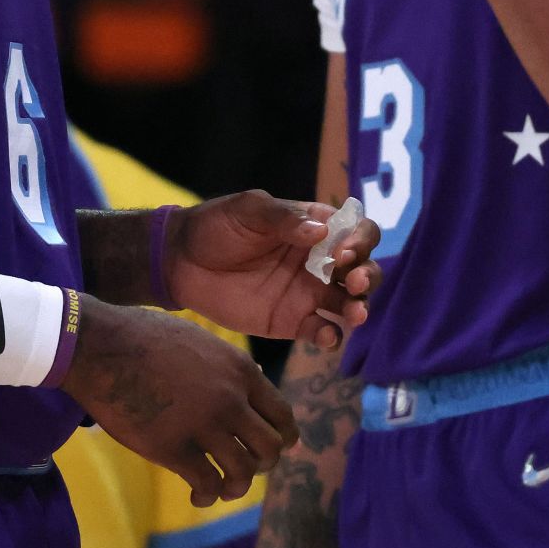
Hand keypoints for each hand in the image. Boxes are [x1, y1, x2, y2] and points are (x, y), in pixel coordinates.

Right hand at [62, 298, 298, 506]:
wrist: (102, 345)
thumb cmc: (145, 337)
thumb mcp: (201, 339)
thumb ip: (230, 365)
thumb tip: (260, 378)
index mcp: (239, 370)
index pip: (282, 414)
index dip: (284, 438)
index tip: (278, 449)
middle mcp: (230, 398)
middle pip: (270, 448)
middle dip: (263, 465)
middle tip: (246, 468)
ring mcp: (202, 424)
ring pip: (243, 472)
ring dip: (236, 487)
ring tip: (223, 488)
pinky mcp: (172, 448)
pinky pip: (206, 484)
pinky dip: (206, 497)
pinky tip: (197, 497)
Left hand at [167, 191, 381, 351]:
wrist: (181, 261)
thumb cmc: (216, 226)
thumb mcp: (248, 211)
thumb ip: (284, 219)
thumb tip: (322, 232)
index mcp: (315, 227)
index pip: (357, 230)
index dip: (360, 240)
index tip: (342, 251)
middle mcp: (319, 260)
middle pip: (362, 268)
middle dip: (367, 275)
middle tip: (352, 281)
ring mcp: (308, 293)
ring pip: (350, 302)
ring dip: (359, 307)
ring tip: (355, 313)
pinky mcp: (292, 322)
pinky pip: (322, 331)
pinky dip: (331, 336)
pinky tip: (325, 335)